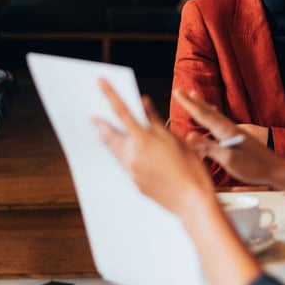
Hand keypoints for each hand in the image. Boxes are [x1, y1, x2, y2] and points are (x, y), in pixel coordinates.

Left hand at [93, 79, 213, 216]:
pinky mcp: (134, 183)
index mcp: (144, 139)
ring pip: (114, 151)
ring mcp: (132, 171)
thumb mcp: (175, 139)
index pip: (122, 111)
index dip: (110, 95)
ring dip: (107, 140)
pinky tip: (123, 153)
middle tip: (93, 116)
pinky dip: (121, 155)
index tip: (100, 82)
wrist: (192, 201)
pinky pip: (124, 165)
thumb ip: (155, 121)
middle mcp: (133, 154)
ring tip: (101, 133)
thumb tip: (144, 104)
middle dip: (101, 124)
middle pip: (110, 135)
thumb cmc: (190, 168)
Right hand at [174, 89, 284, 186]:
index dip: (189, 104)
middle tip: (182, 91)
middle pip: (209, 112)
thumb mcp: (229, 160)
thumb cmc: (254, 167)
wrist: (276, 170)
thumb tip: (190, 136)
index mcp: (227, 132)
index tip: (178, 92)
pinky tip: (215, 116)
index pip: (204, 115)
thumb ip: (210, 147)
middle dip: (194, 102)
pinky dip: (213, 115)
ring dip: (203, 106)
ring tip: (196, 97)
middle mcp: (231, 128)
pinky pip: (221, 122)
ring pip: (215, 115)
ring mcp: (236, 132)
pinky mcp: (239, 138)